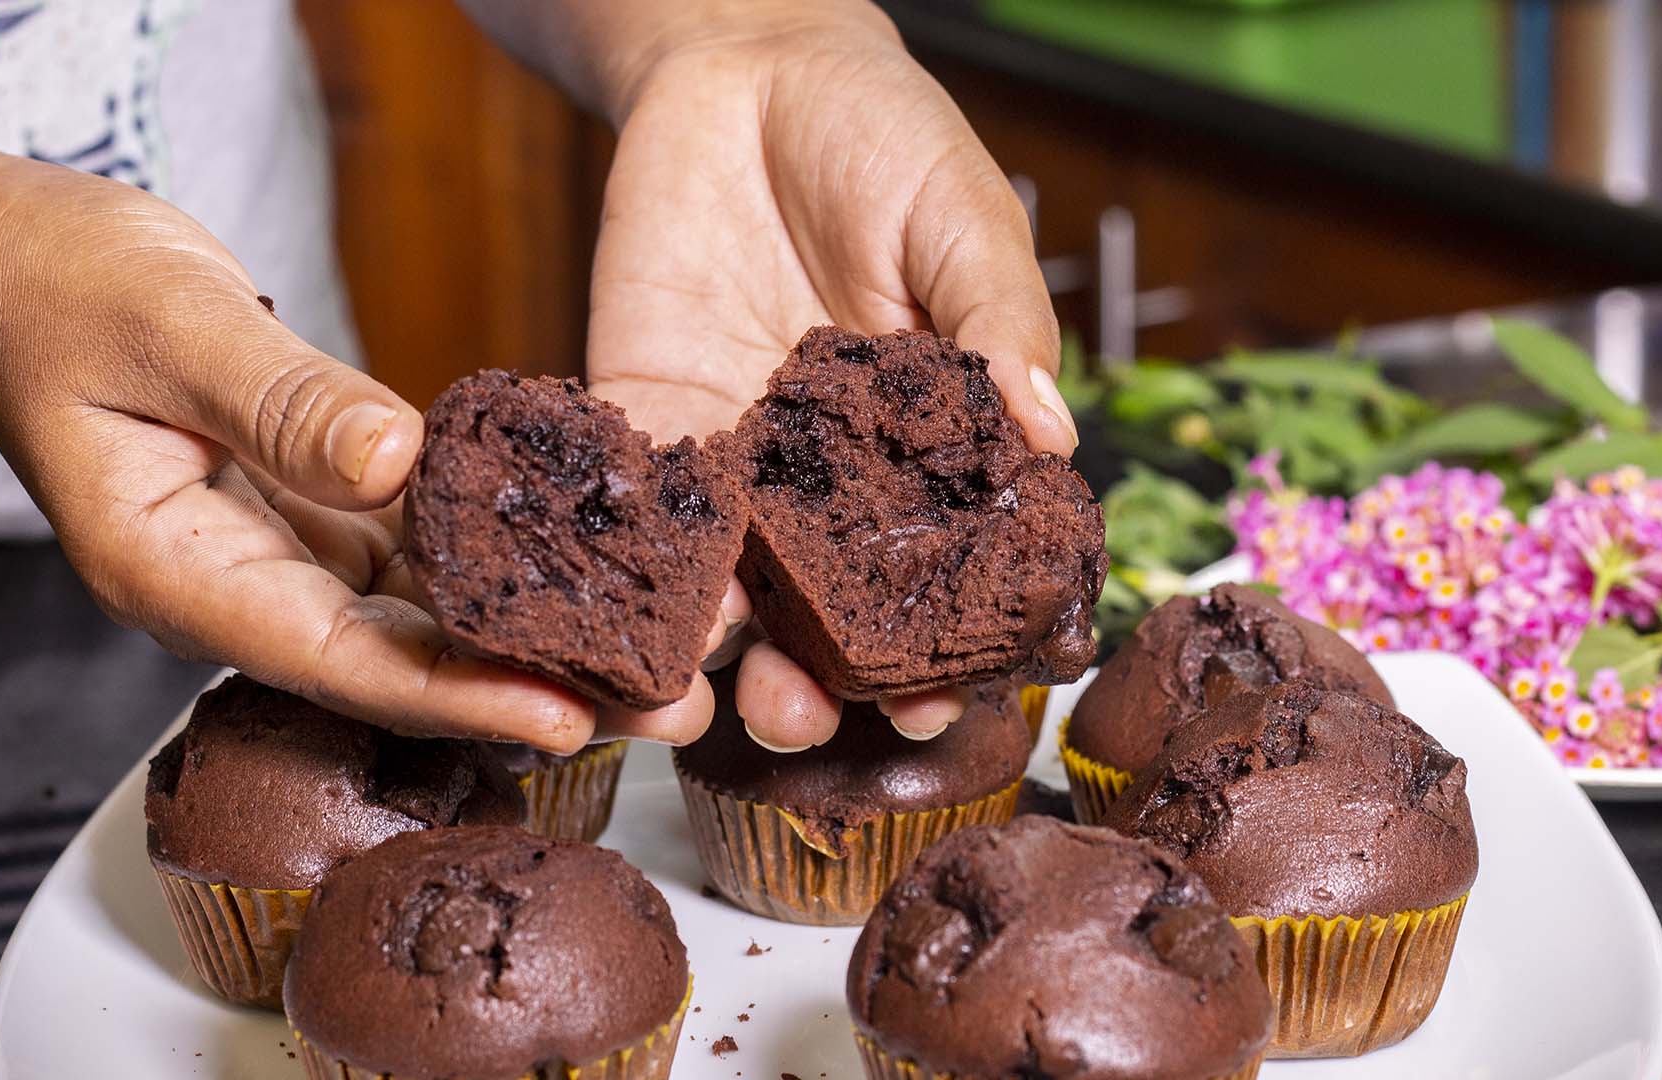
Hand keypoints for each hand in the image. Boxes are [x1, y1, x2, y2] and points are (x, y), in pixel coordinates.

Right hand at [0, 105, 717, 749]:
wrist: (12, 259)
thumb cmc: (59, 283)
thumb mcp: (165, 325)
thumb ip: (281, 402)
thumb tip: (398, 464)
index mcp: (174, 572)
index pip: (335, 659)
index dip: (455, 695)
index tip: (566, 715)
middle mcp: (235, 586)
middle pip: (399, 662)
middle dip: (532, 686)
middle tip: (667, 703)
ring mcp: (276, 555)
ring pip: (421, 615)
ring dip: (533, 633)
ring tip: (658, 645)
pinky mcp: (312, 511)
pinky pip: (416, 551)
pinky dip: (496, 560)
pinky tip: (586, 560)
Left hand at [580, 6, 1073, 748]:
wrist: (748, 63)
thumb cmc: (885, 135)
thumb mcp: (964, 220)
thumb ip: (997, 326)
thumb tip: (1050, 436)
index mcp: (927, 451)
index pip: (938, 574)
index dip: (932, 649)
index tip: (926, 711)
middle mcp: (828, 480)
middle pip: (819, 608)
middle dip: (807, 679)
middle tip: (794, 717)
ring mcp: (731, 458)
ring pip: (719, 583)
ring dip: (702, 653)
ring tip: (691, 702)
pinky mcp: (643, 416)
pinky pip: (629, 505)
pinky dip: (619, 563)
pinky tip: (611, 611)